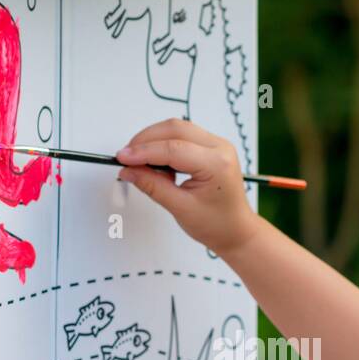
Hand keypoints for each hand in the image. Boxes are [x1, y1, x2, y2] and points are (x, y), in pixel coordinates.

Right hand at [115, 118, 262, 255]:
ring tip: (140, 163)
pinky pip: (183, 136)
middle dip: (146, 140)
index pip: (173, 148)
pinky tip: (158, 164)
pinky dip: (165, 144)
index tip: (122, 158)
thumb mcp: (180, 208)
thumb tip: (128, 170)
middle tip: (126, 158)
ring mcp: (217, 144)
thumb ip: (152, 186)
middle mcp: (220, 148)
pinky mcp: (211, 147)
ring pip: (178, 128)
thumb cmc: (216, 224)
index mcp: (217, 164)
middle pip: (175, 129)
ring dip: (154, 140)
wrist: (236, 231)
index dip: (144, 152)